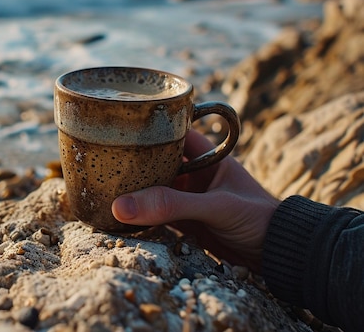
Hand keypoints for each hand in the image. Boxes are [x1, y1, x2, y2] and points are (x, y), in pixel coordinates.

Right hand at [111, 130, 279, 271]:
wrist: (280, 256)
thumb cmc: (258, 219)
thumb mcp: (215, 207)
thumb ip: (172, 205)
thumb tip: (121, 206)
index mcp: (207, 156)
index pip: (172, 132)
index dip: (148, 128)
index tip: (118, 125)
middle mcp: (195, 174)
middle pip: (156, 161)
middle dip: (133, 161)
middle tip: (101, 158)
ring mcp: (188, 199)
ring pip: (153, 189)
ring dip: (133, 190)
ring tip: (102, 185)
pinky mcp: (185, 223)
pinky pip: (156, 215)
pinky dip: (139, 215)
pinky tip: (118, 214)